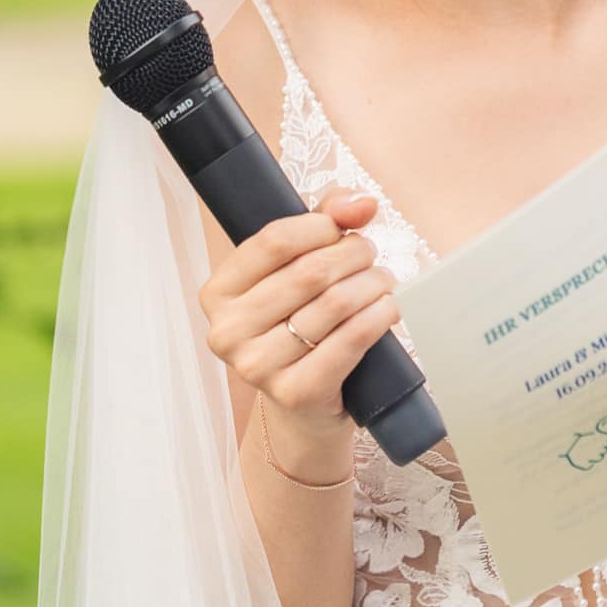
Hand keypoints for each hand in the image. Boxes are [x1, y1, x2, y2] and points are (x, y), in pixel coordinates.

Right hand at [197, 187, 401, 463]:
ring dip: (372, 284)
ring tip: (382, 281)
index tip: (341, 230)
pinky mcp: (295, 392)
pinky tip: (388, 308)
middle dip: (353, 255)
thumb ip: (325, 221)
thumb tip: (362, 203)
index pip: (274, 241)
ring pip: (334, 304)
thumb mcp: (297, 267)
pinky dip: (378, 317)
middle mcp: (228, 331)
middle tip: (370, 256)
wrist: (303, 403)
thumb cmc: (297, 323)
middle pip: (309, 272)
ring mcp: (258, 366)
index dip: (320, 227)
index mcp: (218, 292)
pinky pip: (350, 341)